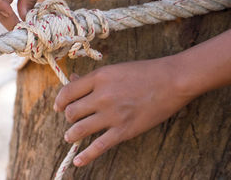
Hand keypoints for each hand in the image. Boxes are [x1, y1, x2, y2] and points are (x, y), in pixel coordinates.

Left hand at [53, 57, 193, 166]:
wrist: (172, 81)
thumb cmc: (143, 72)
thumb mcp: (115, 69)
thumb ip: (93, 78)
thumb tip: (74, 80)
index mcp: (99, 78)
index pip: (67, 91)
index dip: (59, 100)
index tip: (58, 106)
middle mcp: (102, 96)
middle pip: (71, 112)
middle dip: (68, 117)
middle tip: (71, 119)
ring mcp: (112, 115)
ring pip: (79, 129)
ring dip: (71, 134)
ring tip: (70, 136)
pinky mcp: (124, 130)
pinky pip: (99, 146)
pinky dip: (86, 156)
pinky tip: (78, 161)